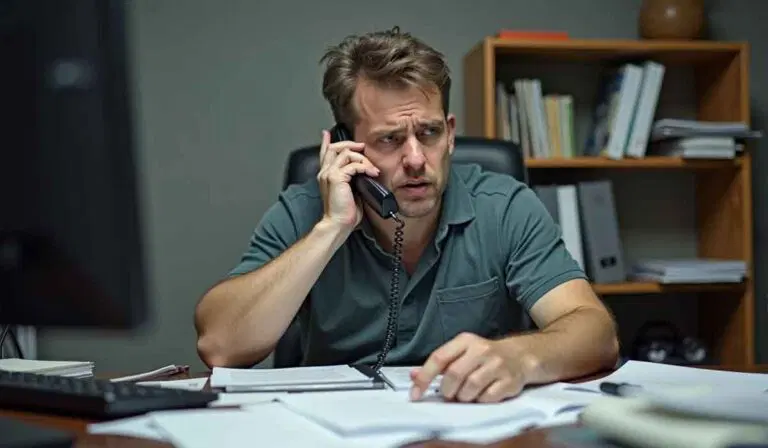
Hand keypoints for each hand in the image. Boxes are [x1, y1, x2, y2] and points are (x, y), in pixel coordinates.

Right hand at [317, 130, 379, 229]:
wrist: (338, 223)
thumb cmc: (345, 212)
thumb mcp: (351, 192)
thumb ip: (353, 180)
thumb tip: (364, 174)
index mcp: (326, 175)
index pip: (324, 154)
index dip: (326, 142)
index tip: (326, 134)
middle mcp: (325, 172)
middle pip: (335, 147)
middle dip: (351, 145)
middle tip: (363, 148)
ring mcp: (329, 174)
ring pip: (346, 152)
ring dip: (362, 158)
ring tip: (372, 169)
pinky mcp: (336, 178)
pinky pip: (353, 164)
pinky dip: (365, 167)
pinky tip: (372, 173)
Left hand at [409, 332, 526, 402]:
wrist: (520, 356)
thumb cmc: (484, 357)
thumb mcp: (461, 353)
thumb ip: (438, 364)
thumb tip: (413, 375)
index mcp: (465, 341)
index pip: (439, 357)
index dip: (424, 377)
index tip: (415, 394)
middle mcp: (481, 350)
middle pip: (454, 375)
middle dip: (447, 390)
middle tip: (449, 394)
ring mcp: (497, 365)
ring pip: (470, 388)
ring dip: (463, 397)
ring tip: (466, 394)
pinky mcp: (509, 381)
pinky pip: (487, 398)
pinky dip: (480, 401)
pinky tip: (481, 394)